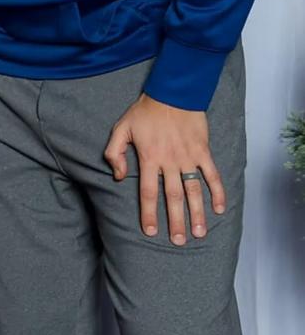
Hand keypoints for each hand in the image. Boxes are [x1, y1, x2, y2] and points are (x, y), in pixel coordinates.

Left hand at [105, 93, 223, 244]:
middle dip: (176, 221)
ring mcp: (188, 157)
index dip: (149, 214)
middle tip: (179, 241)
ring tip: (200, 233)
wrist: (172, 94)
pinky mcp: (203, 151)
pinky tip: (219, 208)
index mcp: (149, 158)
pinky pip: (212, 175)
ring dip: (198, 213)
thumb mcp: (121, 128)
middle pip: (173, 197)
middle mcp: (169, 161)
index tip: (151, 231)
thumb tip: (117, 177)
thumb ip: (114, 153)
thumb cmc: (144, 111)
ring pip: (194, 190)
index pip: (147, 192)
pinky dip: (217, 192)